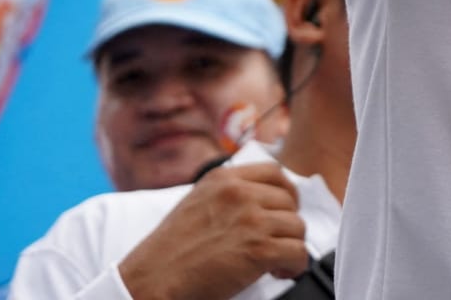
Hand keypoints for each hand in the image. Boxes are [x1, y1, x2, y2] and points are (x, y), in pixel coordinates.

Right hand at [117, 163, 308, 299]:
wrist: (152, 278)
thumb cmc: (169, 250)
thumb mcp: (196, 202)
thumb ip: (227, 194)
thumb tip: (260, 199)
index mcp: (223, 179)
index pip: (274, 171)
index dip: (285, 192)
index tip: (285, 208)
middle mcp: (240, 194)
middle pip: (289, 201)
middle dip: (286, 223)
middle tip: (276, 241)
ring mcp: (252, 220)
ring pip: (297, 227)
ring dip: (290, 246)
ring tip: (276, 260)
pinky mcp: (259, 249)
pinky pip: (298, 252)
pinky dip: (295, 265)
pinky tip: (279, 271)